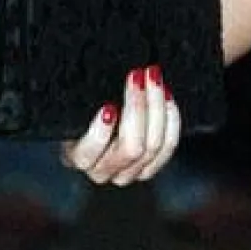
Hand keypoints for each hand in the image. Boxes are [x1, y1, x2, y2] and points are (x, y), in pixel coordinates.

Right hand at [61, 66, 180, 184]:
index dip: (101, 132)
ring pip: (153, 145)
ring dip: (157, 106)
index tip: (108, 107)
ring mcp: (128, 173)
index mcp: (80, 157)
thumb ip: (85, 101)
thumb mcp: (80, 106)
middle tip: (138, 76)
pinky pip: (168, 145)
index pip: (90, 152)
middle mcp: (102, 171)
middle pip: (131, 147)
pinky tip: (166, 96)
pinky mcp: (149, 168)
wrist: (98, 122)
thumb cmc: (85, 110)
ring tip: (153, 78)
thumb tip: (100, 90)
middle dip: (137, 107)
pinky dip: (171, 118)